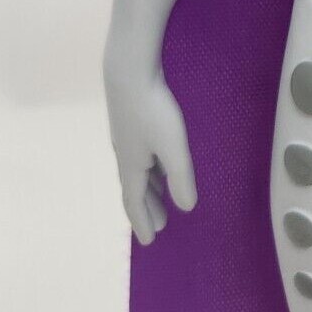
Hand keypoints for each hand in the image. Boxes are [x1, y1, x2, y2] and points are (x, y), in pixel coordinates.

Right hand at [104, 48, 197, 245]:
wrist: (128, 71)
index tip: (149, 241)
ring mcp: (127, 138)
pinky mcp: (132, 121)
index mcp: (132, 166)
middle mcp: (125, 156)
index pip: (135, 202)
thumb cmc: (152, 109)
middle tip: (160, 225)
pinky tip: (158, 162)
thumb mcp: (172, 147)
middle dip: (147, 208)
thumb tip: (186, 207)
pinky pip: (141, 156)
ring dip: (148, 189)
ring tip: (160, 197)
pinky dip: (149, 169)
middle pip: (136, 189)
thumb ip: (180, 177)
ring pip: (138, 172)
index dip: (142, 222)